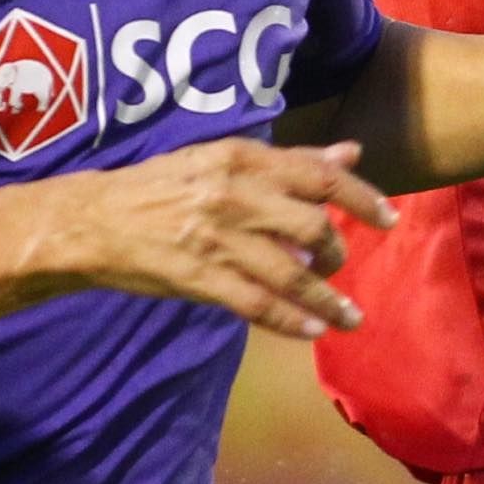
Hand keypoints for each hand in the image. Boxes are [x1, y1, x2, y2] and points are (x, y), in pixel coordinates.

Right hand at [41, 138, 397, 340]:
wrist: (94, 220)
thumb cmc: (165, 187)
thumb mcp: (225, 159)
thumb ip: (290, 161)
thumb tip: (350, 152)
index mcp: (244, 159)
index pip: (321, 177)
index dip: (363, 199)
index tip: (389, 218)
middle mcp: (236, 195)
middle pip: (315, 227)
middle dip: (339, 253)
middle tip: (341, 265)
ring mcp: (219, 239)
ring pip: (293, 274)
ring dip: (329, 300)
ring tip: (348, 317)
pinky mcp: (202, 278)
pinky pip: (259, 305)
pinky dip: (293, 321)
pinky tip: (313, 331)